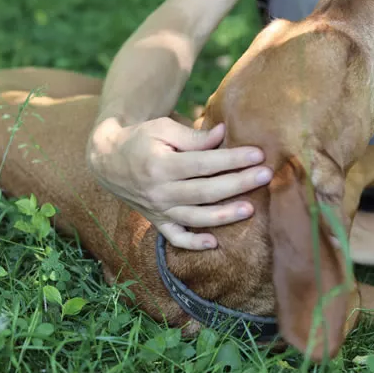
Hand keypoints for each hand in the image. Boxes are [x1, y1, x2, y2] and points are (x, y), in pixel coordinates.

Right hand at [87, 116, 272, 249]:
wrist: (107, 160)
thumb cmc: (140, 139)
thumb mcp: (161, 128)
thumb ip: (193, 137)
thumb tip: (223, 135)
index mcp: (160, 165)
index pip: (203, 163)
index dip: (232, 159)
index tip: (257, 154)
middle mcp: (159, 191)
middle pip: (206, 191)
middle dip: (238, 183)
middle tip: (265, 176)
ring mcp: (158, 209)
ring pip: (195, 217)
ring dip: (224, 215)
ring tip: (250, 208)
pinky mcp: (156, 220)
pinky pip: (175, 238)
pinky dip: (193, 243)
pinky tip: (214, 243)